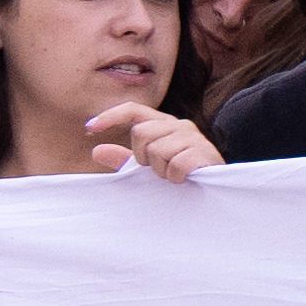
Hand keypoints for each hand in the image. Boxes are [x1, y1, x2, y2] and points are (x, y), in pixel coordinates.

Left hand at [81, 103, 217, 179]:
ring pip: (156, 150)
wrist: (215, 194)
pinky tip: (185, 180)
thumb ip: (125, 159)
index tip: (89, 128)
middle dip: (143, 157)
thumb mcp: (149, 168)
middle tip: (159, 170)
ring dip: (161, 170)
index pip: (134, 110)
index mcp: (165, 124)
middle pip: (141, 133)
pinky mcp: (204, 153)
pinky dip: (176, 177)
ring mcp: (193, 137)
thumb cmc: (182, 178)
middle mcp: (180, 125)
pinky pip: (175, 165)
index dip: (111, 116)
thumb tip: (97, 150)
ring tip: (174, 176)